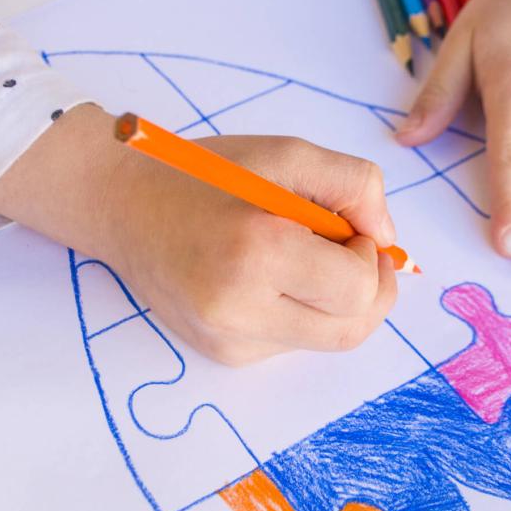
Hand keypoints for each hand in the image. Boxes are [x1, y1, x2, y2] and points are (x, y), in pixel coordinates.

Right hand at [0, 105, 397, 365]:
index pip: (356, 289)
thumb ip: (354, 185)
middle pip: (352, 330)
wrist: (122, 206)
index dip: (369, 256)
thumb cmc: (205, 173)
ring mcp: (229, 342)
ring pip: (327, 340)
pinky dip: (303, 310)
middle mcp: (239, 312)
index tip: (344, 226)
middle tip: (347, 247)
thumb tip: (387, 241)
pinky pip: (294, 342)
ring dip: (336, 300)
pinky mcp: (224, 356)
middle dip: (369, 289)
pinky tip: (271, 277)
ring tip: (300, 255)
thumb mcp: (286, 154)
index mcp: (254, 255)